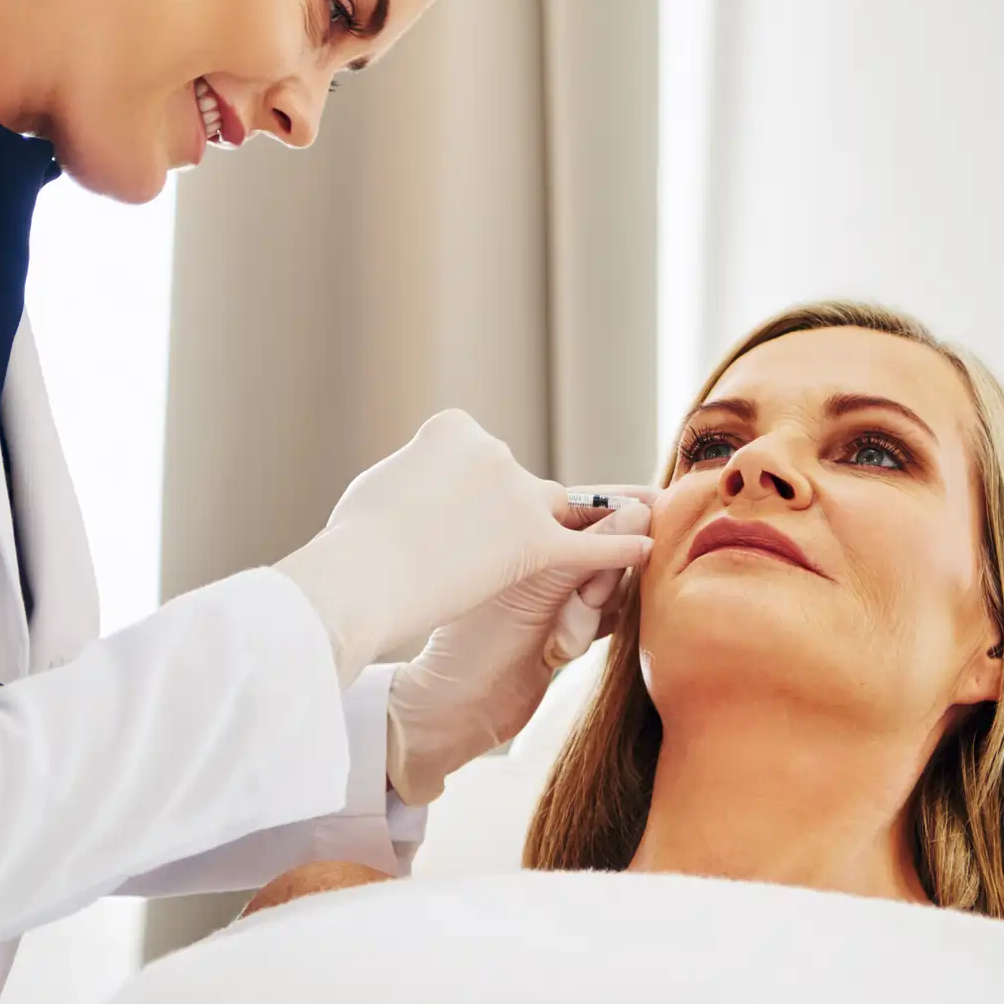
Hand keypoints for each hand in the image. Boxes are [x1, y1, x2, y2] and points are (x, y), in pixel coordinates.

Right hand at [275, 410, 652, 681]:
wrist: (363, 575)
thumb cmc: (356, 540)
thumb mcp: (377, 488)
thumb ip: (415, 479)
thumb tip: (419, 480)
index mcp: (451, 428)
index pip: (475, 454)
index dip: (466, 489)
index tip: (448, 513)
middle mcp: (493, 451)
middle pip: (518, 483)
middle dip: (514, 512)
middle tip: (505, 539)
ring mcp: (518, 494)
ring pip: (559, 509)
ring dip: (594, 518)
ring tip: (627, 517)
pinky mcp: (535, 542)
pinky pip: (588, 546)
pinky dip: (619, 547)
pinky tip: (646, 547)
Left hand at [384, 498, 651, 804]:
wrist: (460, 710)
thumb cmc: (481, 643)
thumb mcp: (538, 591)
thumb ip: (591, 550)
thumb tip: (641, 511)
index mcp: (522, 531)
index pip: (586, 506)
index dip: (624, 511)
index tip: (660, 511)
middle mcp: (540, 557)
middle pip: (607, 548)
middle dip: (599, 579)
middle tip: (581, 601)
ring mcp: (553, 592)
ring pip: (609, 586)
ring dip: (591, 614)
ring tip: (555, 638)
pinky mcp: (565, 625)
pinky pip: (606, 616)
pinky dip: (592, 631)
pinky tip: (559, 649)